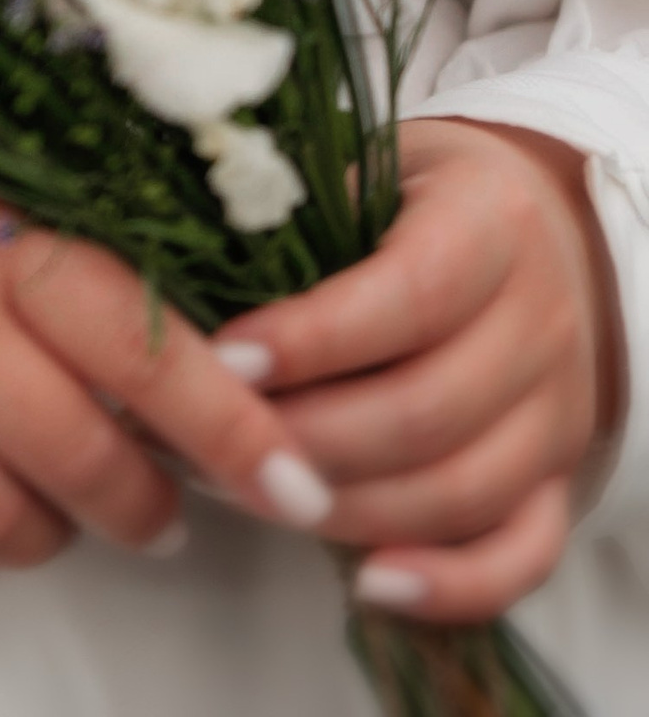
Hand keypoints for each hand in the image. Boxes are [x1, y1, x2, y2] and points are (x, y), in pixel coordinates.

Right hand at [0, 0, 330, 592]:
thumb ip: (16, 229)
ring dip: (46, 537)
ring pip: (2, 527)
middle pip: (90, 460)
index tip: (302, 474)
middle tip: (165, 509)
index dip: (240, 422)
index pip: (147, 337)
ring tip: (49, 513)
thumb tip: (151, 327)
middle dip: (150, 504)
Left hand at [228, 120, 618, 623]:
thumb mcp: (369, 166)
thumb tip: (190, 265)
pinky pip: (518, 555)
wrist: (528, 228)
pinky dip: (447, 582)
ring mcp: (559, 413)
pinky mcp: (559, 480)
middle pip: (426, 411)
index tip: (224, 359)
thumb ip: (303, 210)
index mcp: (495, 224)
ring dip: (345, 506)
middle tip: (214, 436)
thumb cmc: (417, 197)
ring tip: (251, 489)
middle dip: (307, 437)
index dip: (313, 339)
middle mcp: (542, 323)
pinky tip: (368, 582)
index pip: (410, 296)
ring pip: (459, 491)